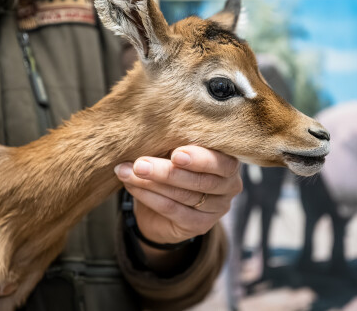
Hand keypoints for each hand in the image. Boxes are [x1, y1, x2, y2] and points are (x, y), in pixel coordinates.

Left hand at [115, 146, 241, 244]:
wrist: (163, 203)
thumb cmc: (173, 164)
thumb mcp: (175, 149)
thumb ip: (174, 142)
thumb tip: (151, 131)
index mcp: (229, 161)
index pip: (222, 162)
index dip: (200, 159)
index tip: (176, 154)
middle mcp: (230, 186)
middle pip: (200, 181)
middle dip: (166, 171)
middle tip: (140, 164)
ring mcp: (217, 209)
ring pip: (183, 195)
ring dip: (151, 182)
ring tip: (127, 171)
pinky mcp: (200, 225)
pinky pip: (172, 210)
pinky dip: (149, 197)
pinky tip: (132, 185)